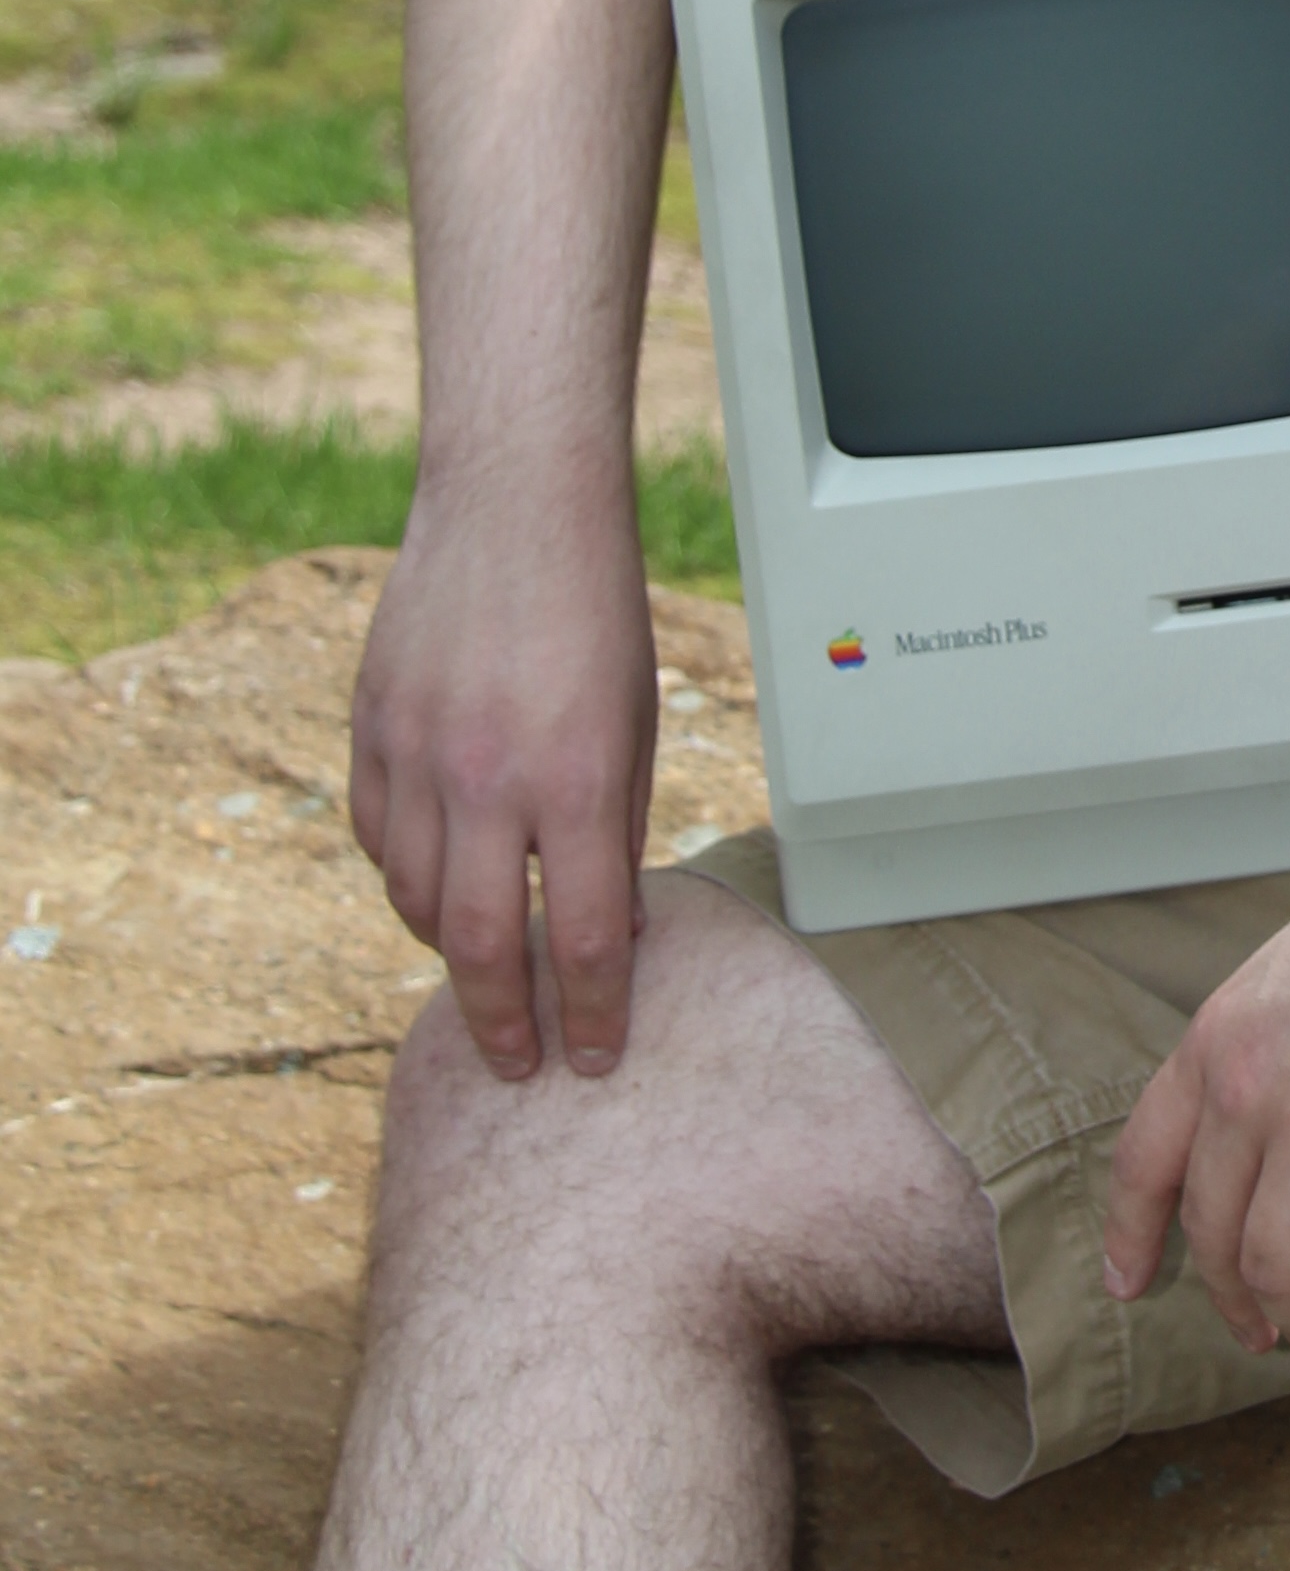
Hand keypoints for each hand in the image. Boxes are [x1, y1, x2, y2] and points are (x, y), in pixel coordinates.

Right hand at [347, 470, 658, 1081]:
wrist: (516, 506)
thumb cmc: (595, 603)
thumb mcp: (638, 714)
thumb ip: (617, 822)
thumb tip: (611, 918)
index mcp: (577, 777)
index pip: (584, 937)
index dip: (590, 1012)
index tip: (594, 1058)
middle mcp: (489, 779)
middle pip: (479, 944)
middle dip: (501, 1021)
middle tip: (518, 1064)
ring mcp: (418, 758)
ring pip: (416, 900)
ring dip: (449, 948)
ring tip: (484, 969)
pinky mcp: (370, 732)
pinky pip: (377, 840)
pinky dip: (405, 876)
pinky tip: (434, 882)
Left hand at [1101, 816, 1289, 1373]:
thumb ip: (1271, 1036)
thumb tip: (1286, 1093)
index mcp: (1217, 1038)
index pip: (1145, 1158)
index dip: (1130, 1233)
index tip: (1127, 1283)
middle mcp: (1245, 1097)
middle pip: (1214, 1234)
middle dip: (1233, 1299)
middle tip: (1258, 1333)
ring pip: (1278, 1272)